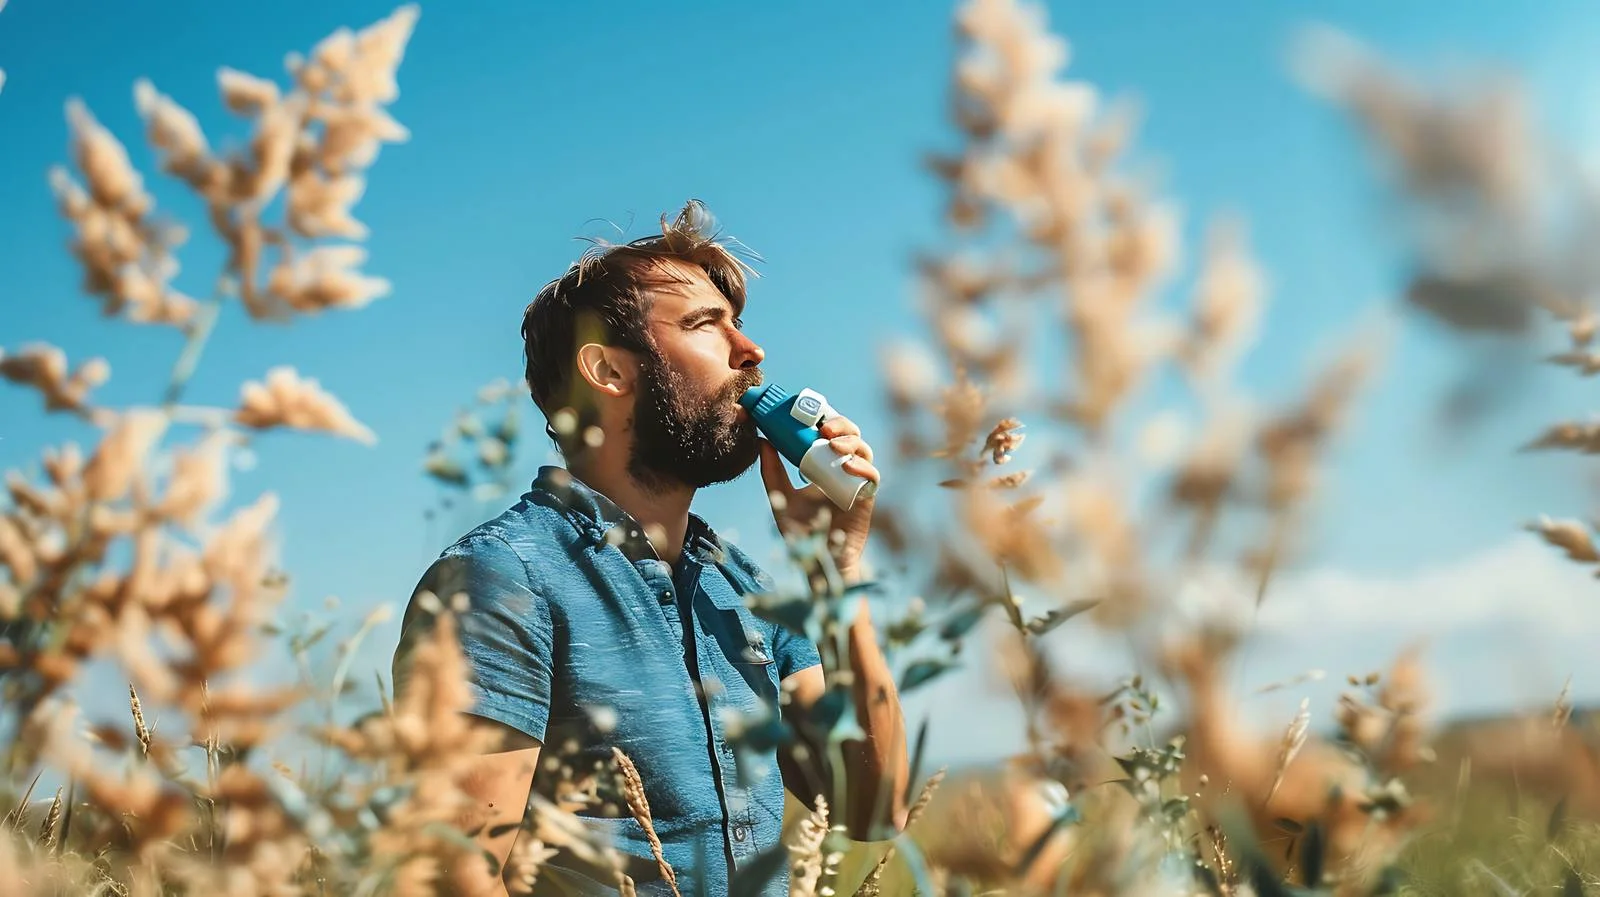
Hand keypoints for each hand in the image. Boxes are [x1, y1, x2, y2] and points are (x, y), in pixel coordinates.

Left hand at [757, 415, 878, 584]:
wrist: (818, 562)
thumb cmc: (801, 533)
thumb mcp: (780, 498)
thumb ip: (772, 472)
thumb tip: (762, 440)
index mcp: (824, 466)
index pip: (831, 434)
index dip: (826, 419)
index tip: (811, 412)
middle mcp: (843, 471)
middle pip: (851, 436)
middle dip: (841, 425)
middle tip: (823, 426)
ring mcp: (857, 483)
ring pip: (864, 450)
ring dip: (851, 442)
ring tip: (833, 443)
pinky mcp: (867, 498)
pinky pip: (873, 476)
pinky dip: (863, 467)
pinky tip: (847, 466)